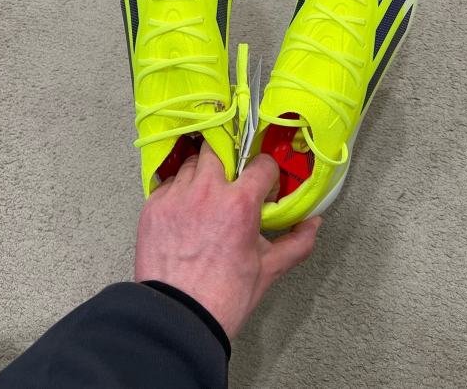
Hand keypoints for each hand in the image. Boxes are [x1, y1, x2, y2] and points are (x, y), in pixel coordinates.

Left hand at [135, 141, 321, 338]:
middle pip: (218, 148)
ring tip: (206, 196)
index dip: (267, 174)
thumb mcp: (268, 269)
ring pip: (191, 163)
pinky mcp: (153, 207)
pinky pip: (168, 183)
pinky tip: (184, 210)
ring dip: (202, 173)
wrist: (177, 318)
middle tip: (231, 178)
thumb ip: (297, 242)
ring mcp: (176, 196)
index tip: (264, 185)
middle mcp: (207, 191)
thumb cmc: (223, 296)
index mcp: (240, 203)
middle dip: (228, 159)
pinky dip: (178, 191)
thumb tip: (313, 223)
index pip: (262, 164)